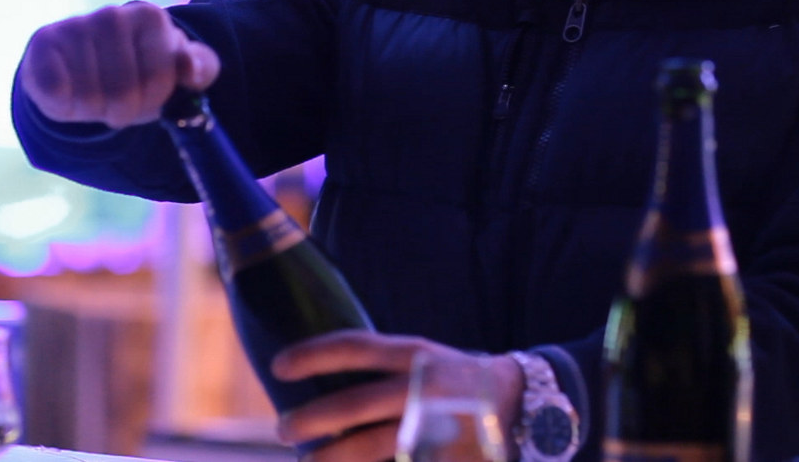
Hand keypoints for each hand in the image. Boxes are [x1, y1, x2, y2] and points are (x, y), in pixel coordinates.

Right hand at [18, 2, 220, 128]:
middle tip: (116, 101)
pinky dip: (64, 105)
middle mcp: (113, 15)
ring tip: (93, 95)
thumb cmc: (138, 72)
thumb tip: (189, 69)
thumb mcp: (176, 71)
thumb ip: (201, 67)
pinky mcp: (42, 43)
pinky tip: (68, 91)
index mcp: (151, 18)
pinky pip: (57, 92)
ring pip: (89, 97)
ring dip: (93, 110)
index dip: (153, 101)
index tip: (148, 97)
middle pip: (123, 92)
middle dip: (122, 110)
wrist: (82, 68)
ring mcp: (75, 25)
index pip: (160, 77)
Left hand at [271, 331, 522, 461]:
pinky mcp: (443, 457)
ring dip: (330, 458)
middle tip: (284, 430)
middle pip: (351, 405)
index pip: (352, 347)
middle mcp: (421, 387)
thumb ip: (381, 365)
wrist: (521, 402)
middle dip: (309, 420)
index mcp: (413, 354)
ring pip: (368, 447)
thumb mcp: (423, 356)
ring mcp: (433, 427)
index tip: (278, 367)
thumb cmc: (456, 377)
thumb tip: (321, 377)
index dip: (311, 356)